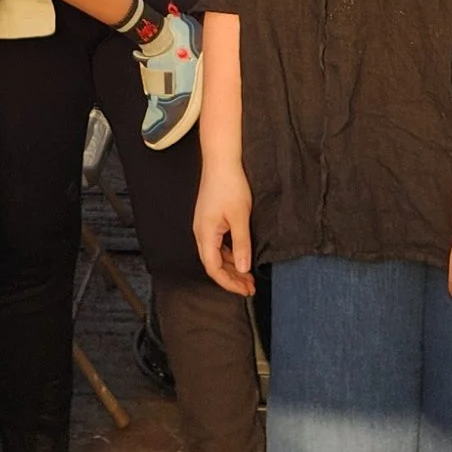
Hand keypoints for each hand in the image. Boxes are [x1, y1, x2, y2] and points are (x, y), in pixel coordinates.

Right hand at [193, 154, 254, 295]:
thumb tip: (244, 269)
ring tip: (248, 276)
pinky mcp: (210, 220)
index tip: (245, 290)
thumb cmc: (230, 185)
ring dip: (232, 267)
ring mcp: (204, 226)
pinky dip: (230, 254)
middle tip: (250, 287)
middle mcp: (201, 232)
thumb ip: (241, 244)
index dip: (229, 283)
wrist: (221, 160)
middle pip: (213, 264)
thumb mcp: (240, 217)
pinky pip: (218, 244)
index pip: (213, 268)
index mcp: (205, 234)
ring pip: (216, 255)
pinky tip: (242, 257)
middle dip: (232, 278)